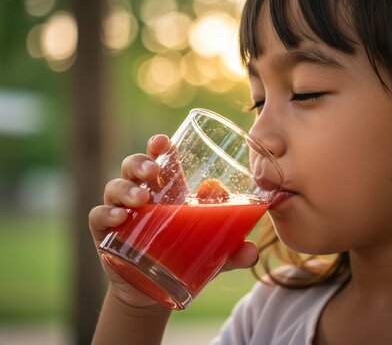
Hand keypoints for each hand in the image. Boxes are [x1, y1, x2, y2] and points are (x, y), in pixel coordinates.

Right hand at [89, 134, 258, 308]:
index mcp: (167, 190)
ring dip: (126, 188)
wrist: (153, 290)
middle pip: (134, 166)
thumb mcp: (211, 253)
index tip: (164, 141)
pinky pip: (98, 216)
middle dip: (142, 163)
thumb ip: (232, 251)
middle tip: (154, 172)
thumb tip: (252, 251)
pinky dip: (106, 214)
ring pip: (115, 186)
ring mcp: (121, 211)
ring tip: (141, 199)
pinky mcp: (105, 233)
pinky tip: (118, 218)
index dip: (158, 145)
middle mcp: (142, 194)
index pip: (160, 157)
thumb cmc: (183, 257)